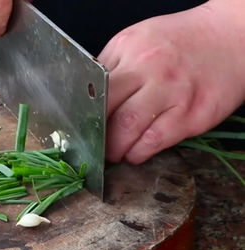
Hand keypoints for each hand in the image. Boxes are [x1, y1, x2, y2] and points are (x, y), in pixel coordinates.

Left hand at [99, 0, 244, 163]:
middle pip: (108, 110)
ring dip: (115, 148)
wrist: (231, 38)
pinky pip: (157, 141)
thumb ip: (112, 66)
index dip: (83, 111)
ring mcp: (174, 92)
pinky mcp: (195, 114)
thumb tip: (86, 97)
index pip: (93, 86)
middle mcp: (150, 68)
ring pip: (129, 129)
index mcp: (129, 48)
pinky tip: (135, 153)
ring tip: (113, 152)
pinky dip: (139, 152)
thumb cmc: (178, 41)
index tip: (79, 126)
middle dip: (96, 134)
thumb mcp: (137, 40)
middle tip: (93, 145)